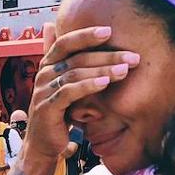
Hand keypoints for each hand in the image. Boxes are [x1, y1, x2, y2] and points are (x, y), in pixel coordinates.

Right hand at [24, 23, 137, 162]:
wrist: (43, 145)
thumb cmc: (58, 114)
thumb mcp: (64, 87)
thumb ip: (67, 63)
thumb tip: (58, 30)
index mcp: (47, 65)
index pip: (65, 42)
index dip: (86, 35)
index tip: (109, 30)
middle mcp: (43, 74)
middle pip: (77, 57)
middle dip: (107, 55)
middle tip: (131, 57)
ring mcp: (43, 91)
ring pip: (75, 73)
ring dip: (103, 70)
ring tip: (125, 70)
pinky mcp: (47, 107)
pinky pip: (69, 92)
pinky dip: (88, 85)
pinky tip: (105, 83)